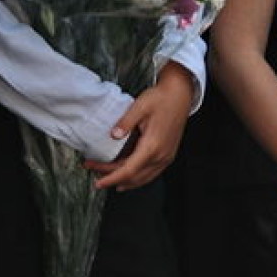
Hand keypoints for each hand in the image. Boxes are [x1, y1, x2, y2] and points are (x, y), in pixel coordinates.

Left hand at [85, 61, 192, 190]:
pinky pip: (151, 173)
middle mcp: (162, 154)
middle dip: (113, 178)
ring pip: (143, 178)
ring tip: (108, 178)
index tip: (98, 183)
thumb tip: (113, 135)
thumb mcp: (140, 106)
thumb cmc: (163, 98)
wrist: (180, 93)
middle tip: (96, 172)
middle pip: (134, 177)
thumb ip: (125, 122)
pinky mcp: (168, 153)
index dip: (111, 179)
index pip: (128, 171)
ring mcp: (166, 155)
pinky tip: (129, 177)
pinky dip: (138, 178)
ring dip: (125, 181)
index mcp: (153, 145)